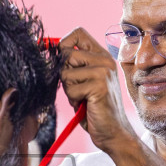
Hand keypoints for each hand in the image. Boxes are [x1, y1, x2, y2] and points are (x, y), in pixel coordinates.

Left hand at [58, 28, 138, 155]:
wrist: (113, 132)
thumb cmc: (94, 108)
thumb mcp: (83, 81)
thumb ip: (73, 66)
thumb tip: (52, 50)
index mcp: (101, 56)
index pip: (77, 33)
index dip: (63, 44)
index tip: (61, 60)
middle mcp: (104, 60)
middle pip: (66, 54)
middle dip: (64, 75)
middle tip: (77, 90)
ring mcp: (103, 72)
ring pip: (65, 72)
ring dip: (69, 90)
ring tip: (83, 98)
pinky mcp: (99, 86)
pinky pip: (71, 89)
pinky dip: (74, 100)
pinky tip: (86, 105)